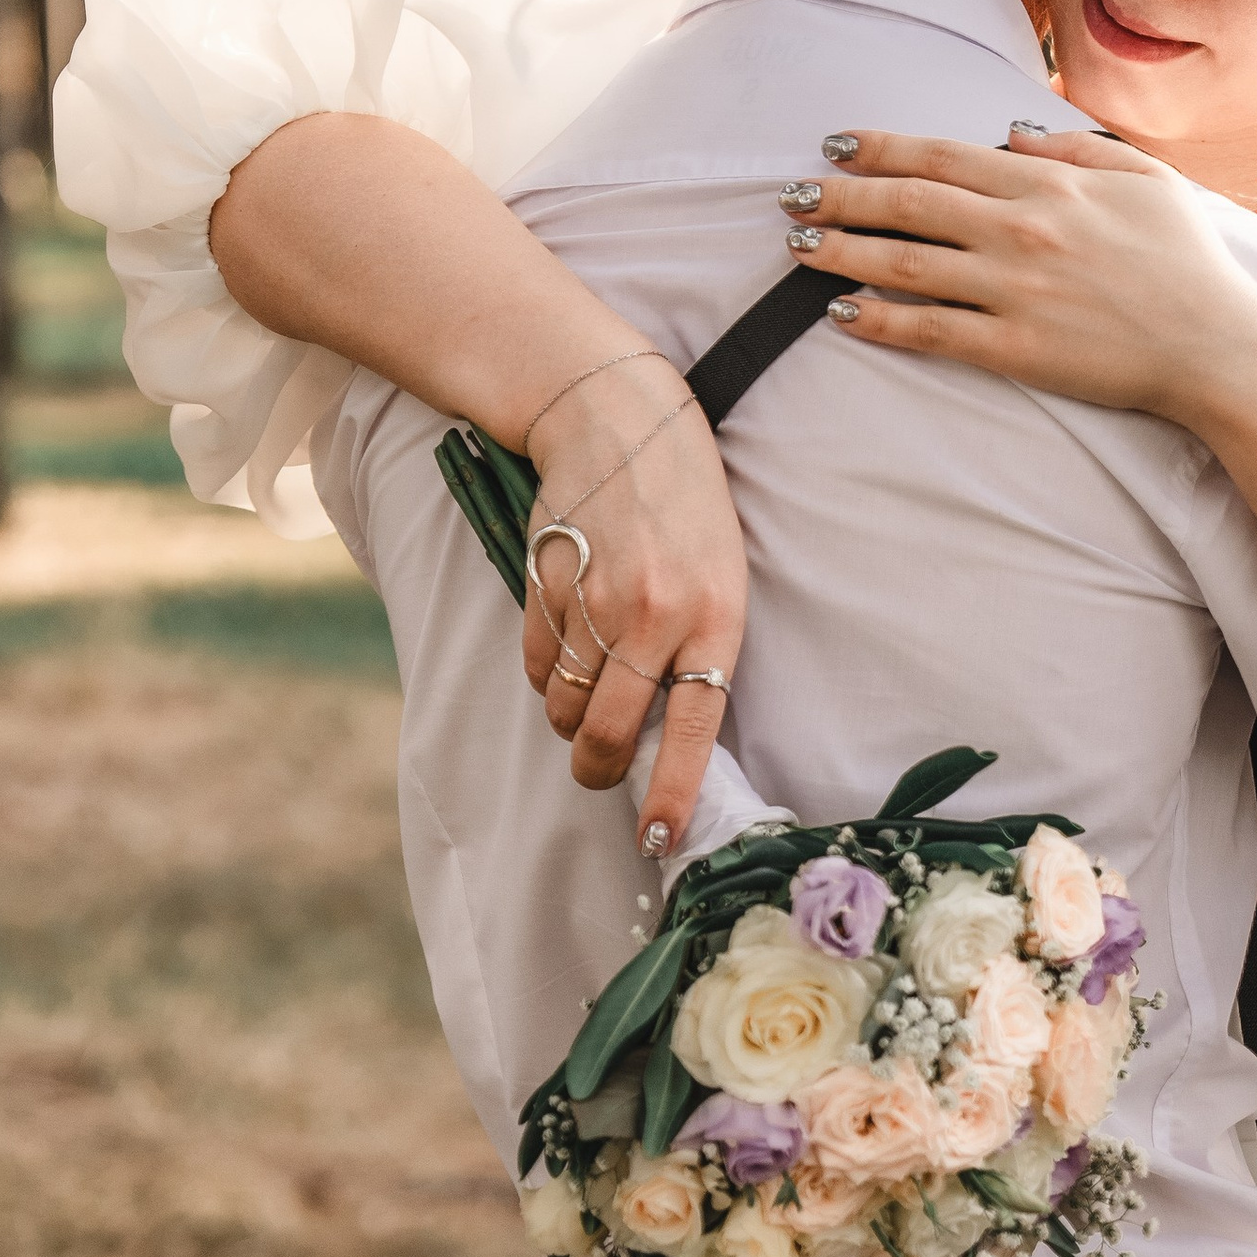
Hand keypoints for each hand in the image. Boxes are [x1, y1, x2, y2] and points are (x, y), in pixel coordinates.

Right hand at [517, 354, 747, 846]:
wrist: (619, 418)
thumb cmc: (683, 507)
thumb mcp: (720, 573)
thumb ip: (696, 648)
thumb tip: (666, 736)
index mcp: (716, 616)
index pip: (694, 728)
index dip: (672, 793)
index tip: (659, 838)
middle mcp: (656, 614)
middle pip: (610, 732)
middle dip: (598, 768)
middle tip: (599, 770)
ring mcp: (595, 600)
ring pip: (565, 705)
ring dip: (569, 718)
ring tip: (587, 688)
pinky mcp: (546, 584)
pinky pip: (535, 665)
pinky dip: (544, 675)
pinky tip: (564, 643)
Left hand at [776, 126, 1256, 423]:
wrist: (1221, 347)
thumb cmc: (1189, 263)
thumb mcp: (1145, 181)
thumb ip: (1074, 149)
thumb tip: (1011, 132)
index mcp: (1049, 184)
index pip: (942, 156)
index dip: (880, 148)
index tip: (834, 145)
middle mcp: (1022, 228)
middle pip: (908, 204)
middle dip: (839, 197)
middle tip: (789, 197)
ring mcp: (1015, 290)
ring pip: (906, 263)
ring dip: (843, 253)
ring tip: (797, 251)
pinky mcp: (1016, 348)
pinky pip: (932, 331)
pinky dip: (880, 321)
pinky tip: (841, 315)